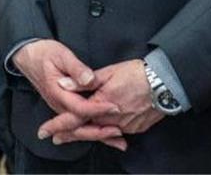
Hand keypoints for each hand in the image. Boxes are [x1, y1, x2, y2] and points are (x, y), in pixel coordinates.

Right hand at [12, 39, 121, 145]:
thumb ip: (76, 68)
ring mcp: (60, 108)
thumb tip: (89, 79)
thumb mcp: (61, 55)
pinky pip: (78, 125)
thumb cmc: (45, 54)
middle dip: (99, 131)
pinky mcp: (63, 108)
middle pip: (79, 125)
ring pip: (79, 128)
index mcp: (58, 92)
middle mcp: (58, 104)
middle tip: (118, 131)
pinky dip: (93, 133)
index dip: (98, 109)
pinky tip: (108, 138)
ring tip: (119, 142)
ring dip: (99, 136)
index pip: (80, 107)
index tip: (115, 107)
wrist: (28, 56)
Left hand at [36, 59, 161, 149]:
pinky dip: (106, 133)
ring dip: (86, 134)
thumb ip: (83, 81)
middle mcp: (112, 120)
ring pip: (100, 133)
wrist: (166, 83)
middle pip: (85, 130)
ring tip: (72, 136)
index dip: (58, 126)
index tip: (45, 133)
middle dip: (69, 135)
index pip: (74, 119)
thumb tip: (62, 84)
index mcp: (101, 104)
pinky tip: (101, 134)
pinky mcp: (136, 128)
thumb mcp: (107, 72)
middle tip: (55, 138)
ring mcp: (125, 126)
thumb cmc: (136, 74)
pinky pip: (116, 133)